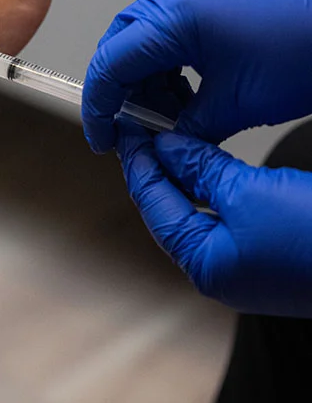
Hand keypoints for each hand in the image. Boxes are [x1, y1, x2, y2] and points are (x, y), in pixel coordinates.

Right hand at [82, 0, 311, 152]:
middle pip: (121, 44)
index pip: (112, 60)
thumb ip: (182, 125)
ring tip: (168, 117)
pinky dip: (168, 61)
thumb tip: (157, 141)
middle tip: (131, 130)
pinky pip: (169, 25)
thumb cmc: (304, 55)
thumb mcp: (233, 106)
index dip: (101, 105)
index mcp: (178, 12)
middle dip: (121, 91)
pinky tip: (185, 93)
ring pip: (142, 36)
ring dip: (146, 78)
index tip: (104, 137)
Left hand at [119, 126, 311, 316]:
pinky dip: (217, 189)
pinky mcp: (271, 255)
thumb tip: (167, 147)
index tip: (131, 130)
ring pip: (201, 213)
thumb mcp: (249, 192)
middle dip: (159, 170)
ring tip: (174, 138)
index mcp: (206, 267)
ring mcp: (247, 267)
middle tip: (147, 129)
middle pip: (173, 213)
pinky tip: (211, 163)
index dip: (140, 164)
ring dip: (188, 177)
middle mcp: (221, 273)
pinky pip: (229, 217)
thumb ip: (202, 169)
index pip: (155, 207)